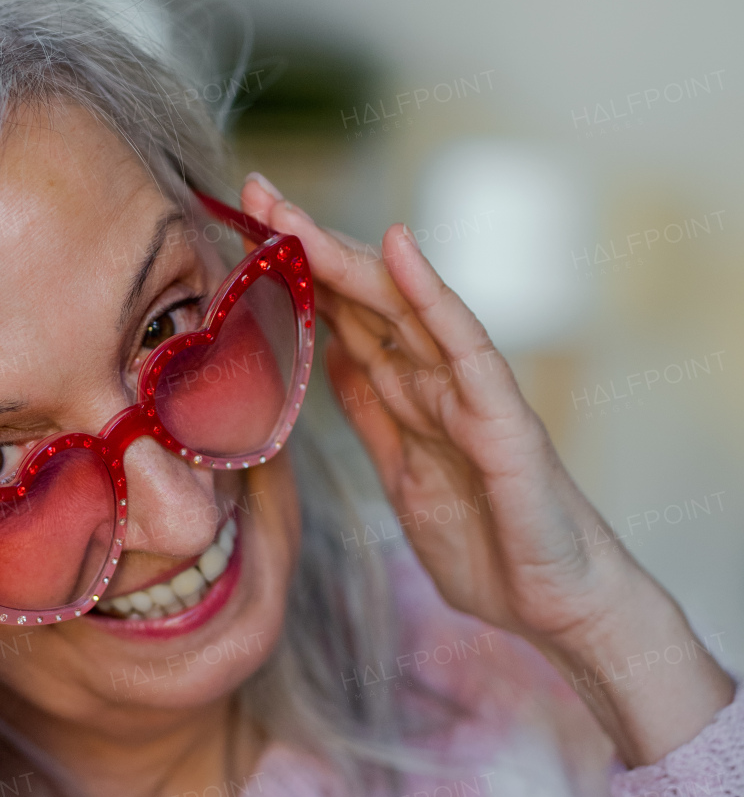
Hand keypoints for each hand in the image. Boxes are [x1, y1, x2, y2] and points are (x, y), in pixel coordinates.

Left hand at [240, 174, 733, 763]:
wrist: (556, 605)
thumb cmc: (488, 543)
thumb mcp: (402, 474)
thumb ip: (369, 414)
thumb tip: (324, 359)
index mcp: (408, 393)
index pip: (342, 317)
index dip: (294, 274)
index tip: (239, 229)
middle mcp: (437, 378)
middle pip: (363, 296)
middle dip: (307, 243)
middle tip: (252, 191)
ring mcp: (471, 392)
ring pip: (402, 306)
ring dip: (346, 254)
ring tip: (294, 210)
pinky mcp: (502, 418)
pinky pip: (463, 345)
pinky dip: (431, 294)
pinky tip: (397, 249)